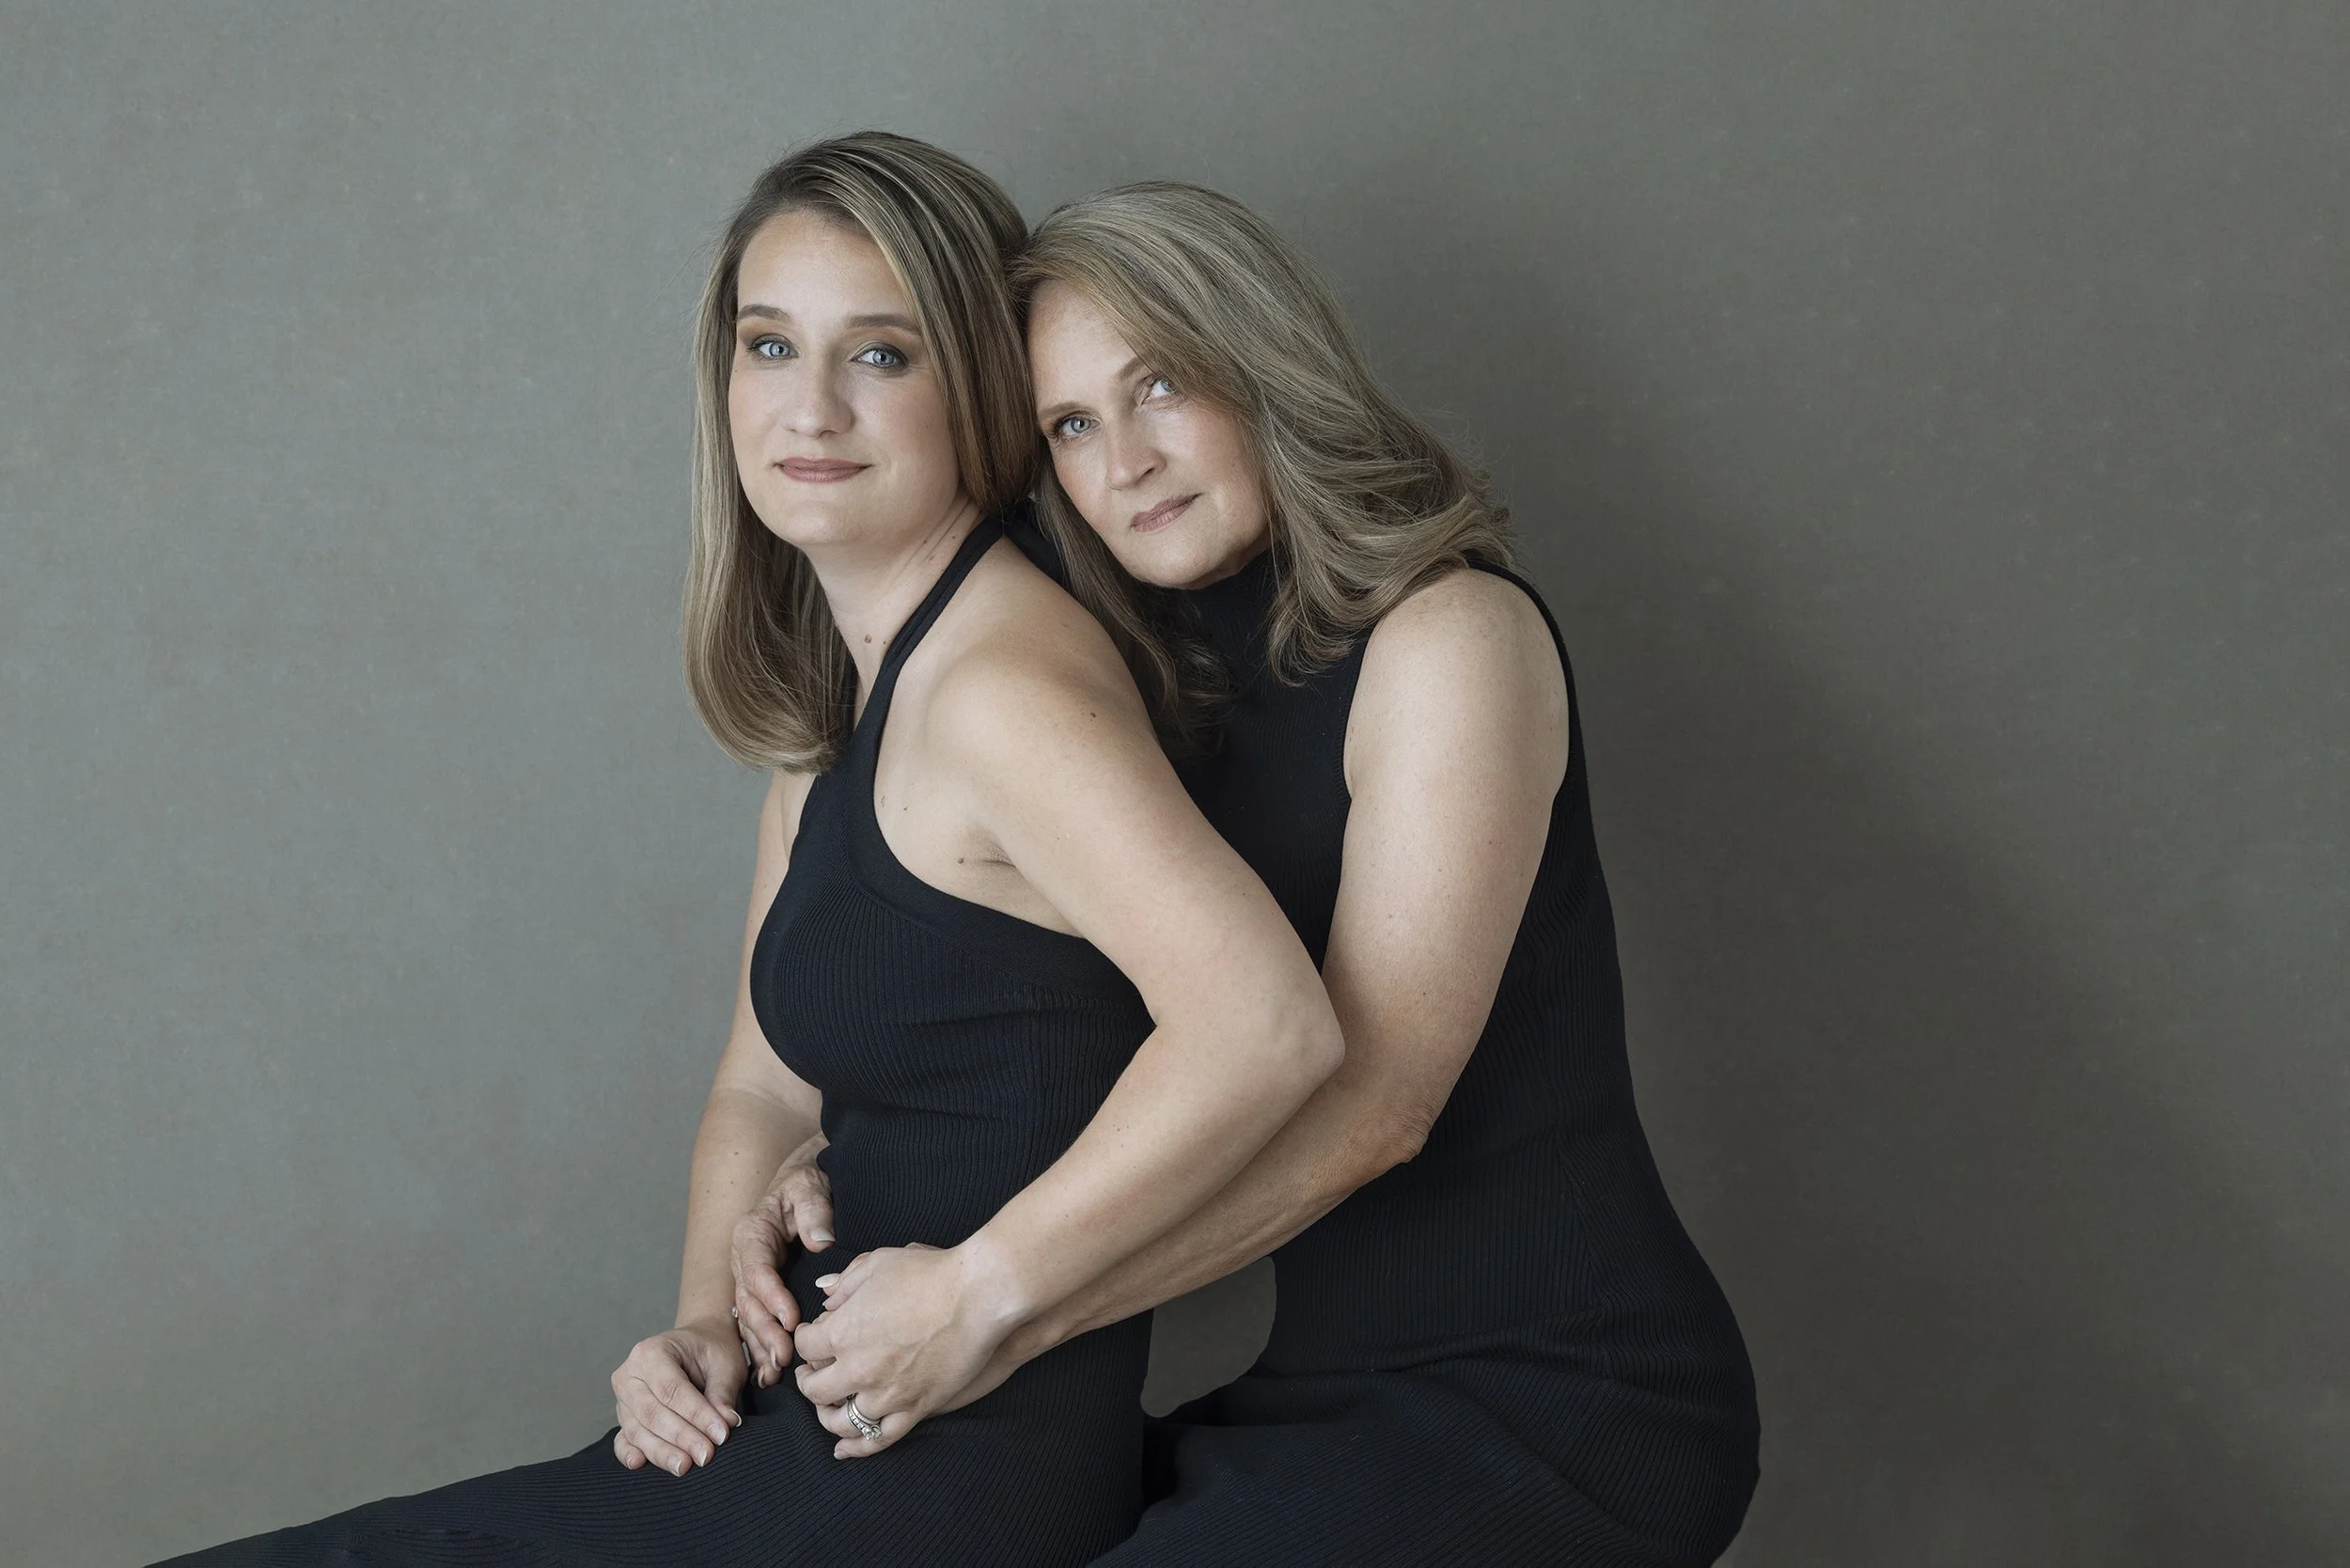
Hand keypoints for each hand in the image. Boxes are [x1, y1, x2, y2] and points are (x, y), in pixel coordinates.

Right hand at [609, 1318, 744, 1476]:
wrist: (697, 1345)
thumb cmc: (710, 1351)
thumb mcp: (724, 1364)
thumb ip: (722, 1394)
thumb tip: (725, 1424)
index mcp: (652, 1352)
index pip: (672, 1390)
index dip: (696, 1415)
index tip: (720, 1434)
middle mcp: (630, 1374)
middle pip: (652, 1413)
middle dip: (681, 1437)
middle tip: (706, 1455)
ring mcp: (623, 1398)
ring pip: (639, 1430)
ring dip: (663, 1451)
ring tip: (686, 1466)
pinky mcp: (624, 1418)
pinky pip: (624, 1439)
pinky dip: (630, 1453)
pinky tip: (640, 1464)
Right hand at [730, 1133, 833, 1387]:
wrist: (801, 1185)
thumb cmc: (805, 1185)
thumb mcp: (809, 1187)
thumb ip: (814, 1211)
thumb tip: (821, 1241)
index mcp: (751, 1234)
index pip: (757, 1271)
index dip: (772, 1298)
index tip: (792, 1320)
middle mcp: (743, 1259)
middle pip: (749, 1301)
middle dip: (766, 1331)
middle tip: (786, 1357)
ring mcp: (747, 1277)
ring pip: (748, 1318)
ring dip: (760, 1346)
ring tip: (775, 1373)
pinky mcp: (758, 1292)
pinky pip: (754, 1322)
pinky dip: (760, 1346)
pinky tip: (769, 1372)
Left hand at [791, 1242, 1023, 1457]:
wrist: (978, 1296)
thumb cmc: (930, 1273)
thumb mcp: (879, 1263)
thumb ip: (847, 1282)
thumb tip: (829, 1298)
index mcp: (842, 1332)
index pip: (805, 1345)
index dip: (805, 1338)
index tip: (813, 1333)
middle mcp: (858, 1369)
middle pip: (815, 1389)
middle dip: (808, 1380)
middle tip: (811, 1372)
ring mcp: (887, 1394)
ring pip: (841, 1421)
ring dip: (827, 1415)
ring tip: (828, 1407)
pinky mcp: (915, 1408)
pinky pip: (879, 1439)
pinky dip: (857, 1448)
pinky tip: (844, 1449)